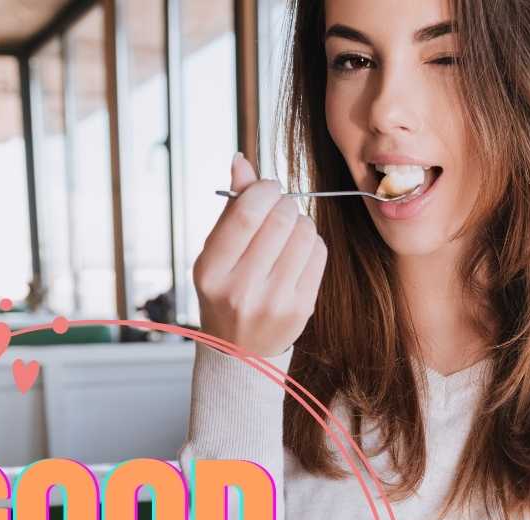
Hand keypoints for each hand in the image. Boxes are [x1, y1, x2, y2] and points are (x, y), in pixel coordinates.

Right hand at [193, 152, 327, 357]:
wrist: (240, 350)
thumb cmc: (225, 290)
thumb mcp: (215, 254)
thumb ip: (230, 209)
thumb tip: (241, 160)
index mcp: (211, 271)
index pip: (245, 214)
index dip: (263, 189)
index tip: (268, 188)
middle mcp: (240, 289)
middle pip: (279, 220)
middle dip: (284, 203)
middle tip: (280, 207)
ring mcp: (273, 302)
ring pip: (304, 233)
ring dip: (300, 221)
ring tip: (288, 231)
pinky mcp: (300, 309)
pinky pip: (318, 254)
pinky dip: (312, 243)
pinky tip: (298, 251)